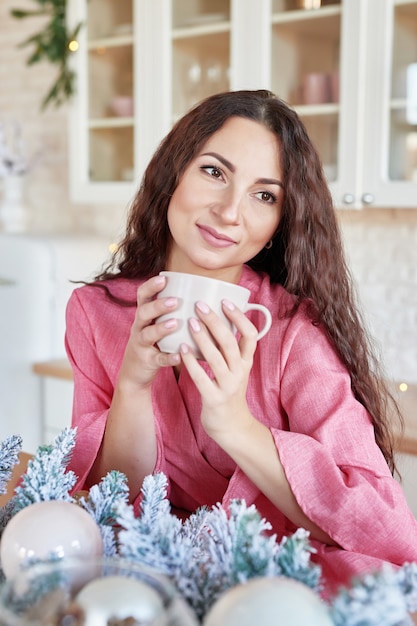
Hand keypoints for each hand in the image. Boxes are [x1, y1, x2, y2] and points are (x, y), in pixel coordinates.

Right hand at [118, 275, 180, 388]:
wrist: (134, 373)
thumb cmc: (154, 343)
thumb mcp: (156, 325)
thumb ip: (172, 312)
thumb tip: (203, 299)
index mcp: (144, 315)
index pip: (142, 296)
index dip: (150, 286)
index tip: (163, 279)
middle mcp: (139, 327)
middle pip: (143, 312)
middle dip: (158, 305)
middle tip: (175, 301)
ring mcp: (141, 344)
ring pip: (147, 334)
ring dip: (161, 328)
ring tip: (175, 323)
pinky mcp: (146, 361)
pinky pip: (157, 359)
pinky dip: (168, 357)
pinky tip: (178, 356)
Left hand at [180, 299, 258, 441]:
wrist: (230, 426)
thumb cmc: (228, 391)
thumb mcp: (237, 369)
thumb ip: (231, 348)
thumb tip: (219, 319)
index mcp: (246, 362)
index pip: (251, 336)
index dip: (240, 317)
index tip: (226, 301)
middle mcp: (240, 372)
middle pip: (231, 343)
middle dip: (216, 322)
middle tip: (200, 305)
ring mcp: (228, 386)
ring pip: (216, 358)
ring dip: (203, 338)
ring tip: (190, 322)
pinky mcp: (214, 398)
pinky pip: (201, 377)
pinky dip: (191, 361)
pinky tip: (181, 347)